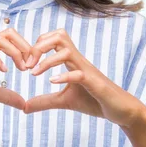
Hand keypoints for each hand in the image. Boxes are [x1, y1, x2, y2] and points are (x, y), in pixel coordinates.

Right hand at [0, 28, 30, 112]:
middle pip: (8, 33)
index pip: (10, 38)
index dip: (26, 48)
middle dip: (25, 47)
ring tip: (23, 68)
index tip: (32, 66)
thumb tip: (24, 104)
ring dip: (16, 52)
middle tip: (31, 66)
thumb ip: (5, 95)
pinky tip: (5, 73)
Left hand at [23, 28, 144, 127]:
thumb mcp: (64, 101)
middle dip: (39, 47)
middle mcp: (78, 61)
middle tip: (28, 65)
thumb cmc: (94, 100)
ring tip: (35, 74)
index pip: (52, 39)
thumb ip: (44, 101)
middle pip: (59, 36)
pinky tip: (52, 82)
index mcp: (71, 60)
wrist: (121, 110)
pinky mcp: (95, 84)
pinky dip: (64, 76)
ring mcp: (87, 70)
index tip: (26, 63)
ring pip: (67, 51)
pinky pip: (79, 74)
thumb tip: (24, 107)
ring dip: (47, 61)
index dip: (35, 46)